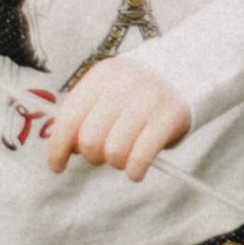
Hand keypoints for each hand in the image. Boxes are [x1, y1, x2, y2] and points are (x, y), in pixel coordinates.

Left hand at [45, 54, 191, 182]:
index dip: (58, 148)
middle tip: (102, 156)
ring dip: (116, 163)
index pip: (69, 119)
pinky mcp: (170, 116)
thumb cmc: (136, 93)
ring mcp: (149, 99)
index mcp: (101, 76)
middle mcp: (123, 84)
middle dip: (92, 156)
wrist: (186, 72)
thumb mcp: (108, 93)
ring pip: (115, 151)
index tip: (57, 166)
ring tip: (124, 158)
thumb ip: (85, 116)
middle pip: (90, 139)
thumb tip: (64, 150)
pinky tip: (135, 172)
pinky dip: (135, 171)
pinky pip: (142, 156)